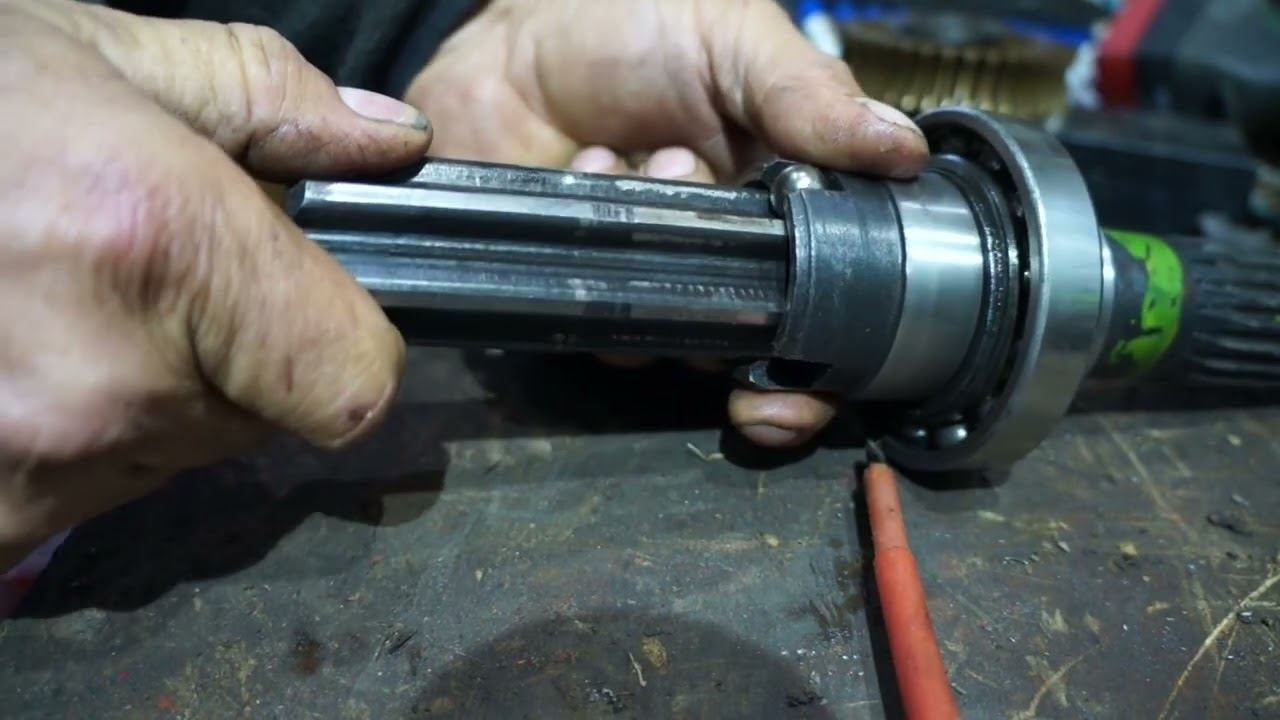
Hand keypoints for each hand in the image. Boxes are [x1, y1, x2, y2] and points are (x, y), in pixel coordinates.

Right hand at [0, 0, 432, 569]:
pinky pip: (79, 495)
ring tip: (46, 298)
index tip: (308, 298)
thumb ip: (270, 102)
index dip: (346, 339)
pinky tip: (2, 352)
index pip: (354, 383)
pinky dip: (64, 437)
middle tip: (138, 270)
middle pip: (263, 414)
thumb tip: (391, 143)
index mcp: (160, 248)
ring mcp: (27, 469)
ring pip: (169, 454)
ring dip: (143, 390)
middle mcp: (104, 382)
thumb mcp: (95, 53)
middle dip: (231, 347)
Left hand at [405, 0, 927, 447]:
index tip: (790, 393)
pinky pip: (577, 300)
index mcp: (774, 211)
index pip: (812, 318)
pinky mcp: (565, 272)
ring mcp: (634, 270)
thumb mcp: (738, 39)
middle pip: (731, 348)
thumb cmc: (637, 17)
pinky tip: (589, 158)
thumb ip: (810, 97)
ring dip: (652, 254)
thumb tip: (903, 150)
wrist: (521, 18)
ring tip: (642, 158)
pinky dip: (590, 225)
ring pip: (652, 332)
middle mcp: (709, 257)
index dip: (809, 372)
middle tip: (711, 240)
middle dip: (722, 318)